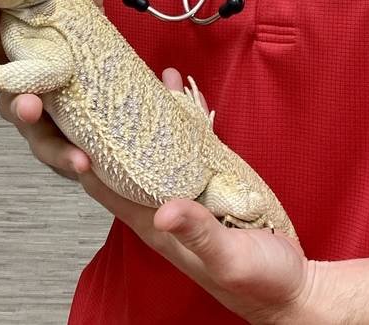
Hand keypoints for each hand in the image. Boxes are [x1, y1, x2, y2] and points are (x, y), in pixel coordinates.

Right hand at [0, 0, 118, 177]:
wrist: (107, 90)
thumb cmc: (80, 41)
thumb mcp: (86, 1)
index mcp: (15, 33)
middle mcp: (13, 71)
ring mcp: (29, 106)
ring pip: (14, 111)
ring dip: (21, 111)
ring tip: (34, 108)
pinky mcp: (52, 138)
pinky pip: (52, 150)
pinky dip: (64, 155)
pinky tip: (81, 161)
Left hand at [78, 74, 314, 324]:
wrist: (291, 288)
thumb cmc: (259, 282)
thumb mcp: (228, 258)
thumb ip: (198, 234)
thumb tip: (163, 211)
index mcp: (159, 226)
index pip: (109, 189)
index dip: (88, 160)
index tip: (77, 122)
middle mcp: (166, 207)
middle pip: (128, 161)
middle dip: (118, 125)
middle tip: (111, 86)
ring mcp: (189, 194)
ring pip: (160, 149)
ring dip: (155, 116)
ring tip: (155, 79)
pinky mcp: (213, 186)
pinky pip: (192, 147)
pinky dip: (189, 121)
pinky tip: (188, 98)